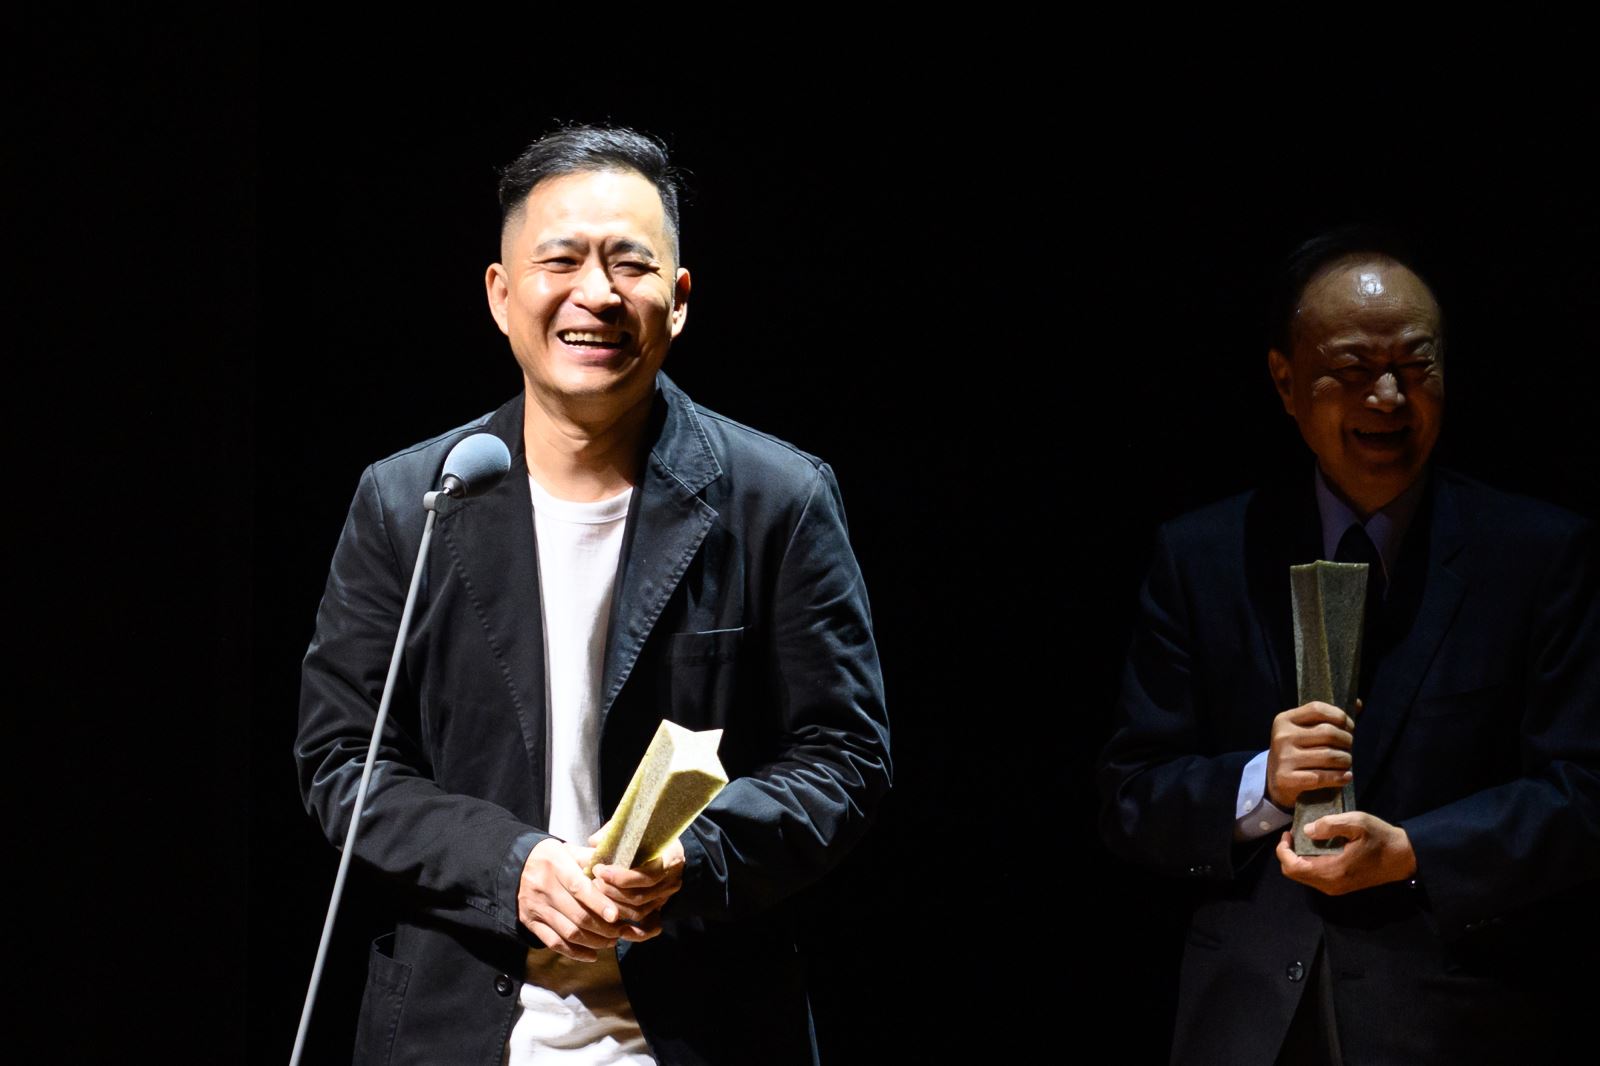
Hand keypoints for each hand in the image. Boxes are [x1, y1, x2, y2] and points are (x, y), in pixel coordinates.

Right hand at [518, 837, 626, 961]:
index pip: (579, 888)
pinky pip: (553, 943)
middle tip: (620, 931)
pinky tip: (591, 955)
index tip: (616, 915)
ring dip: (593, 941)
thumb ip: (594, 859)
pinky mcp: (530, 922)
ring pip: (568, 932)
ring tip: (610, 942)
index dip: (599, 903)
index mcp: (556, 865)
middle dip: (602, 927)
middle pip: (577, 914)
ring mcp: (536, 907)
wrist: (518, 865)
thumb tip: (620, 869)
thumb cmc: (553, 857)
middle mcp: (543, 887)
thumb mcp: (571, 850)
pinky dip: (574, 953)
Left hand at [586, 826, 686, 943]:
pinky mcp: (659, 910)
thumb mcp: (636, 828)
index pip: (647, 875)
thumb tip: (595, 842)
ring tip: (595, 896)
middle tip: (592, 883)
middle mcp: (671, 881)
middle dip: (612, 892)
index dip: (621, 877)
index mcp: (671, 858)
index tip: (599, 869)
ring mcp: (666, 898)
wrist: (668, 850)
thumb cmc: (649, 836)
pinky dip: (634, 931)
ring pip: (639, 912)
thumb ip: (616, 833)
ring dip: (614, 906)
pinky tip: (617, 929)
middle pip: (640, 896)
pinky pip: (648, 927)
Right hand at [1266, 700, 1358, 808]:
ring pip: (1329, 756)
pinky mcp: (1286, 779)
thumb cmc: (1297, 751)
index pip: (1317, 709)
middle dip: (1347, 741)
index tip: (1349, 727)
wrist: (1273, 780)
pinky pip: (1322, 777)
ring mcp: (1284, 758)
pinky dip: (1339, 778)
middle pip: (1328, 733)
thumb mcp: (1304, 730)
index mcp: (1285, 720)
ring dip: (1346, 761)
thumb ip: (1328, 717)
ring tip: (1346, 763)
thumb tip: (1359, 702)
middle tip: (1349, 749)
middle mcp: (1282, 736)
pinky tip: (1345, 777)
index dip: (1340, 716)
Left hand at [1275, 812, 1416, 895]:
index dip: (1283, 850)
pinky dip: (1309, 862)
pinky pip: (1315, 876)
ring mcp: (1335, 888)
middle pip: (1294, 873)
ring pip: (1303, 876)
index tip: (1288, 832)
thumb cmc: (1381, 838)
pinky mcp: (1341, 886)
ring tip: (1305, 837)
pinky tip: (1317, 847)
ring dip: (1298, 857)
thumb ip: (1330, 825)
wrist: (1404, 858)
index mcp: (1332, 871)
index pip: (1292, 867)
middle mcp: (1330, 885)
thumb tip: (1307, 831)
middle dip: (1288, 853)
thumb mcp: (1358, 823)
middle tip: (1294, 834)